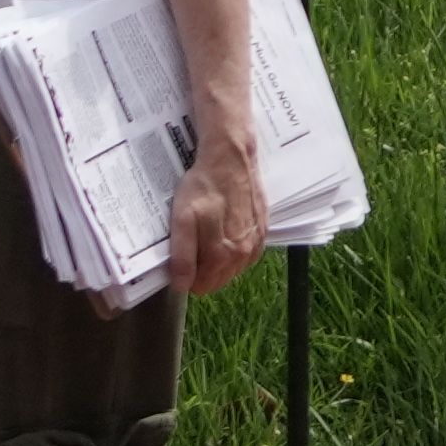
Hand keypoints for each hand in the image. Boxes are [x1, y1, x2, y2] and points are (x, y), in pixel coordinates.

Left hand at [168, 148, 272, 309]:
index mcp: (222, 255)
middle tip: (194, 243)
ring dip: (220, 261)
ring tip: (209, 236)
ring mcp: (257, 241)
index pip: (201, 286)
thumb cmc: (202, 188)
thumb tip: (182, 286)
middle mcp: (244, 253)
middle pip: (218, 280)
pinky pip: (248, 255)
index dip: (187, 275)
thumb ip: (183, 257)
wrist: (231, 159)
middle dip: (203, 270)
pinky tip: (227, 234)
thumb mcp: (182, 221)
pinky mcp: (264, 229)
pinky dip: (236, 251)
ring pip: (234, 269)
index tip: (181, 255)